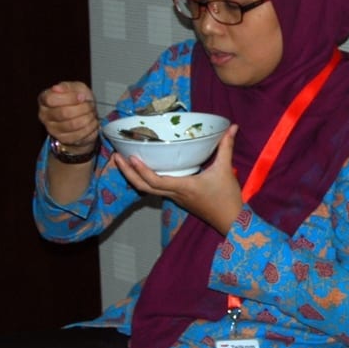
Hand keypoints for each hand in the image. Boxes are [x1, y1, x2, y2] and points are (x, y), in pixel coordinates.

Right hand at [37, 81, 100, 152]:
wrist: (85, 116)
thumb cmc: (78, 100)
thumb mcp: (75, 87)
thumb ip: (67, 87)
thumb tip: (56, 88)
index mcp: (44, 99)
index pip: (52, 99)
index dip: (70, 98)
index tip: (82, 97)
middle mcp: (45, 115)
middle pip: (64, 113)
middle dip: (83, 108)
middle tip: (91, 106)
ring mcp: (52, 129)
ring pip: (73, 125)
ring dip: (88, 118)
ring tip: (92, 114)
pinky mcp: (63, 139)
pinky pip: (79, 135)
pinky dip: (90, 128)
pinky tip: (92, 122)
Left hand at [113, 124, 243, 233]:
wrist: (231, 220)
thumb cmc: (227, 197)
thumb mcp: (226, 170)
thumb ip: (226, 147)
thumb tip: (232, 127)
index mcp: (183, 187)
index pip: (155, 181)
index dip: (141, 170)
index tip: (131, 157)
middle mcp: (175, 194)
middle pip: (143, 187)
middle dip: (128, 173)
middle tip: (116, 157)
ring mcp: (175, 198)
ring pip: (148, 190)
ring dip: (134, 177)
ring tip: (124, 161)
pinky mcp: (178, 198)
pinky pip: (157, 190)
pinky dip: (146, 180)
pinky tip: (143, 169)